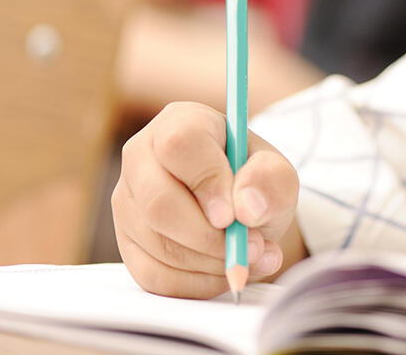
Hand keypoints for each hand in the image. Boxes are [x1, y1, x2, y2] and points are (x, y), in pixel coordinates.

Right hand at [112, 101, 303, 297]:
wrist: (242, 211)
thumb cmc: (255, 182)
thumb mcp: (277, 174)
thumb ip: (271, 180)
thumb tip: (247, 206)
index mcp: (180, 122)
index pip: (179, 144)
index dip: (207, 183)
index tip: (233, 215)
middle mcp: (142, 156)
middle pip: (158, 202)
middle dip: (209, 236)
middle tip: (250, 246)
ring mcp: (128, 201)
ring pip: (157, 243)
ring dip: (210, 262)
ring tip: (250, 256)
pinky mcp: (127, 243)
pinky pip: (154, 275)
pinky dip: (196, 283)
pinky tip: (224, 271)